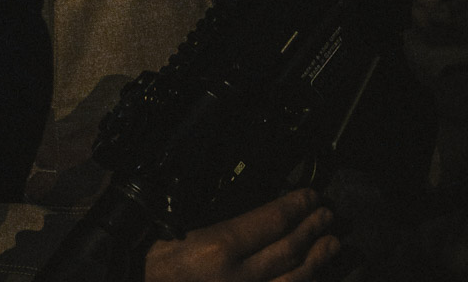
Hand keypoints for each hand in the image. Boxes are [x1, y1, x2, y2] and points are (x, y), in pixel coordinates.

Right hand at [143, 189, 337, 281]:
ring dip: (318, 260)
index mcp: (217, 246)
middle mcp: (238, 276)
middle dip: (312, 229)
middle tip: (328, 214)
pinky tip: (311, 275)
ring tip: (334, 243)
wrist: (133, 280)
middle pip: (288, 249)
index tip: (310, 195)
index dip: (296, 205)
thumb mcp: (173, 219)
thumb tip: (249, 200)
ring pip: (294, 279)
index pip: (271, 221)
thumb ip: (212, 212)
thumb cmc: (147, 250)